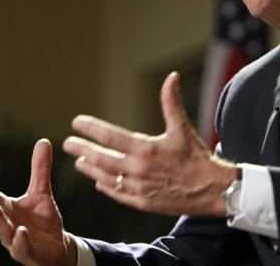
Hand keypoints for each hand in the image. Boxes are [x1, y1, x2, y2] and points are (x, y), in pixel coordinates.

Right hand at [0, 139, 77, 265]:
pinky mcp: (27, 253)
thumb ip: (40, 169)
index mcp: (5, 207)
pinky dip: (19, 240)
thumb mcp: (41, 192)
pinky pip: (20, 248)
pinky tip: (21, 231)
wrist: (57, 247)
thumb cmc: (42, 221)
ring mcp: (13, 239)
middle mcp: (5, 223)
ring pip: (1, 230)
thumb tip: (43, 140)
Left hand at [63, 72, 235, 216]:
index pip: (109, 136)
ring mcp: (138, 188)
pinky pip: (117, 194)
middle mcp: (138, 169)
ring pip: (105, 177)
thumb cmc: (197, 156)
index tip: (76, 122)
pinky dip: (105, 187)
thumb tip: (171, 76)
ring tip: (78, 161)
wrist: (212, 189)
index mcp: (145, 149)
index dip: (90, 128)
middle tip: (67, 143)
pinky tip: (99, 182)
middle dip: (81, 149)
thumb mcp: (182, 128)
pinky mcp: (142, 202)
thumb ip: (171, 102)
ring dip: (89, 169)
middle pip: (100, 158)